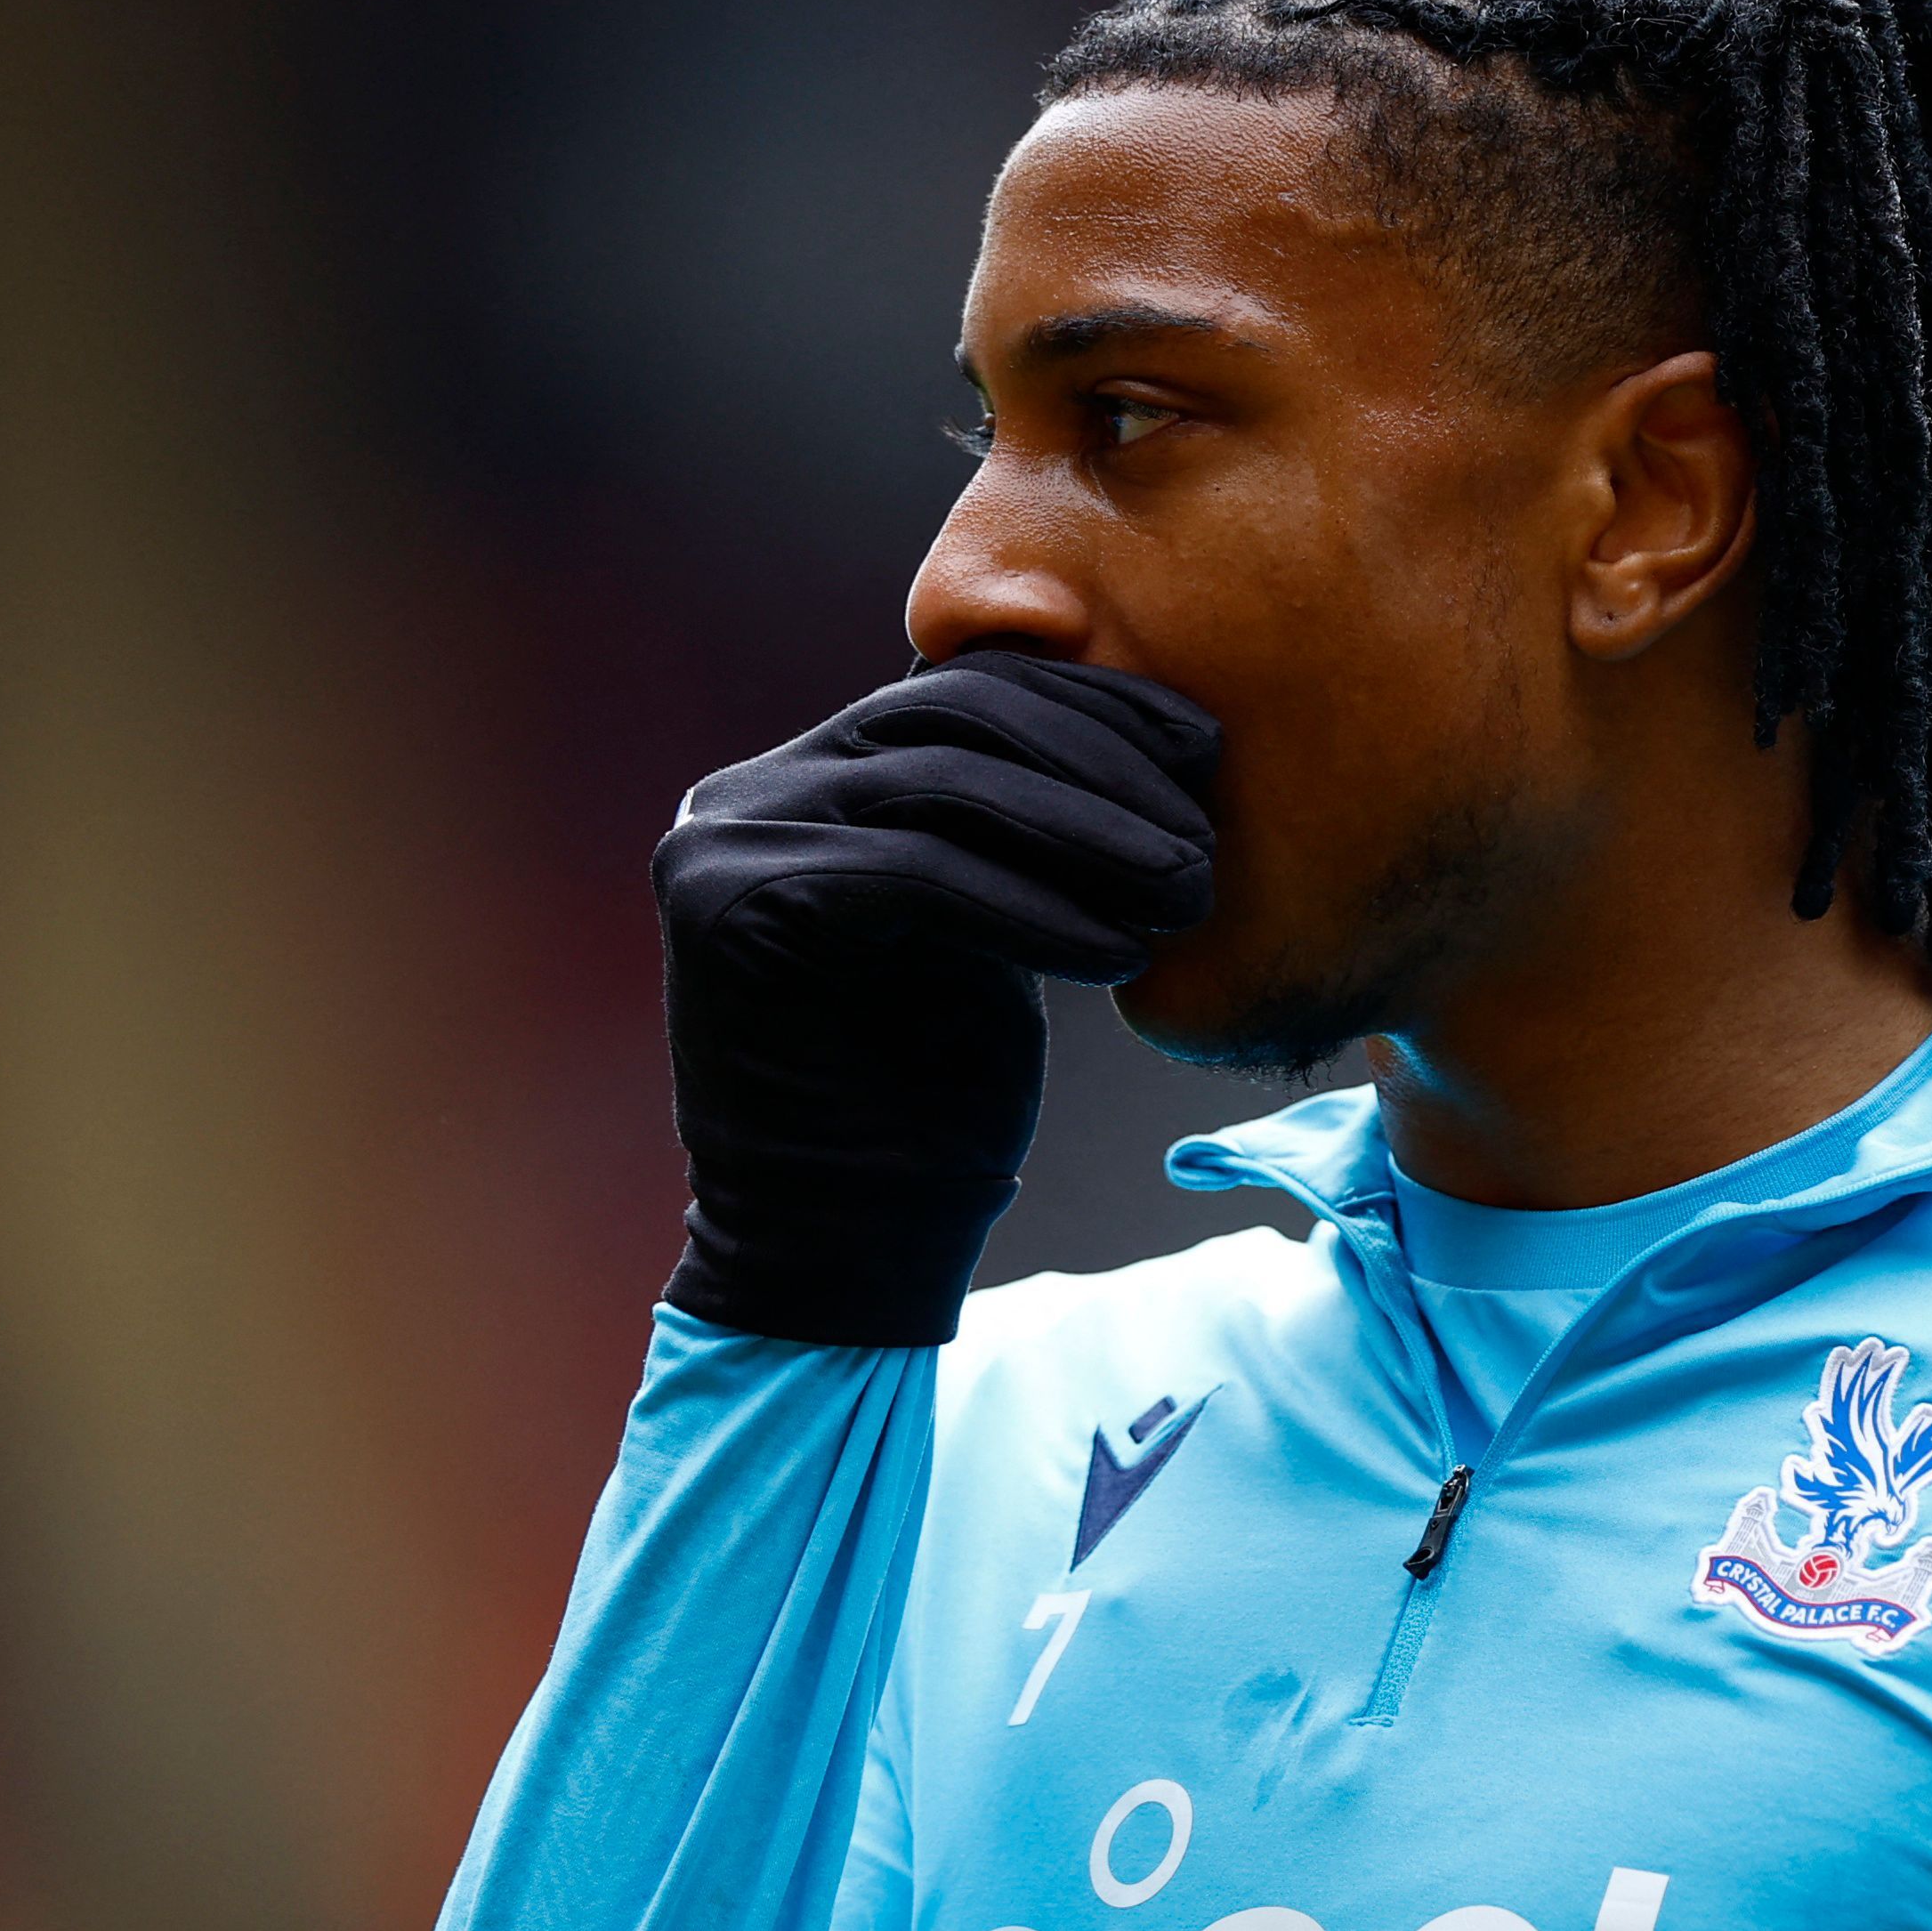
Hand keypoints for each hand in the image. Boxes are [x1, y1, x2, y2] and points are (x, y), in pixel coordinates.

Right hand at [649, 652, 1217, 1342]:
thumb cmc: (934, 1092)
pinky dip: (1032, 908)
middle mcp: (751, 790)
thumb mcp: (992, 926)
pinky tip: (1120, 956)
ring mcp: (725, 841)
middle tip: (1202, 839)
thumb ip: (1017, 828)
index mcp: (814, 773)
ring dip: (1087, 833)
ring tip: (1184, 892)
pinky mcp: (730, 907)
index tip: (1206, 747)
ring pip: (942, 784)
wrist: (844, 1243)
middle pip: (953, 714)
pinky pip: (915, 873)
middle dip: (1099, 764)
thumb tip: (1151, 733)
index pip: (967, 686)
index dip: (1094, 703)